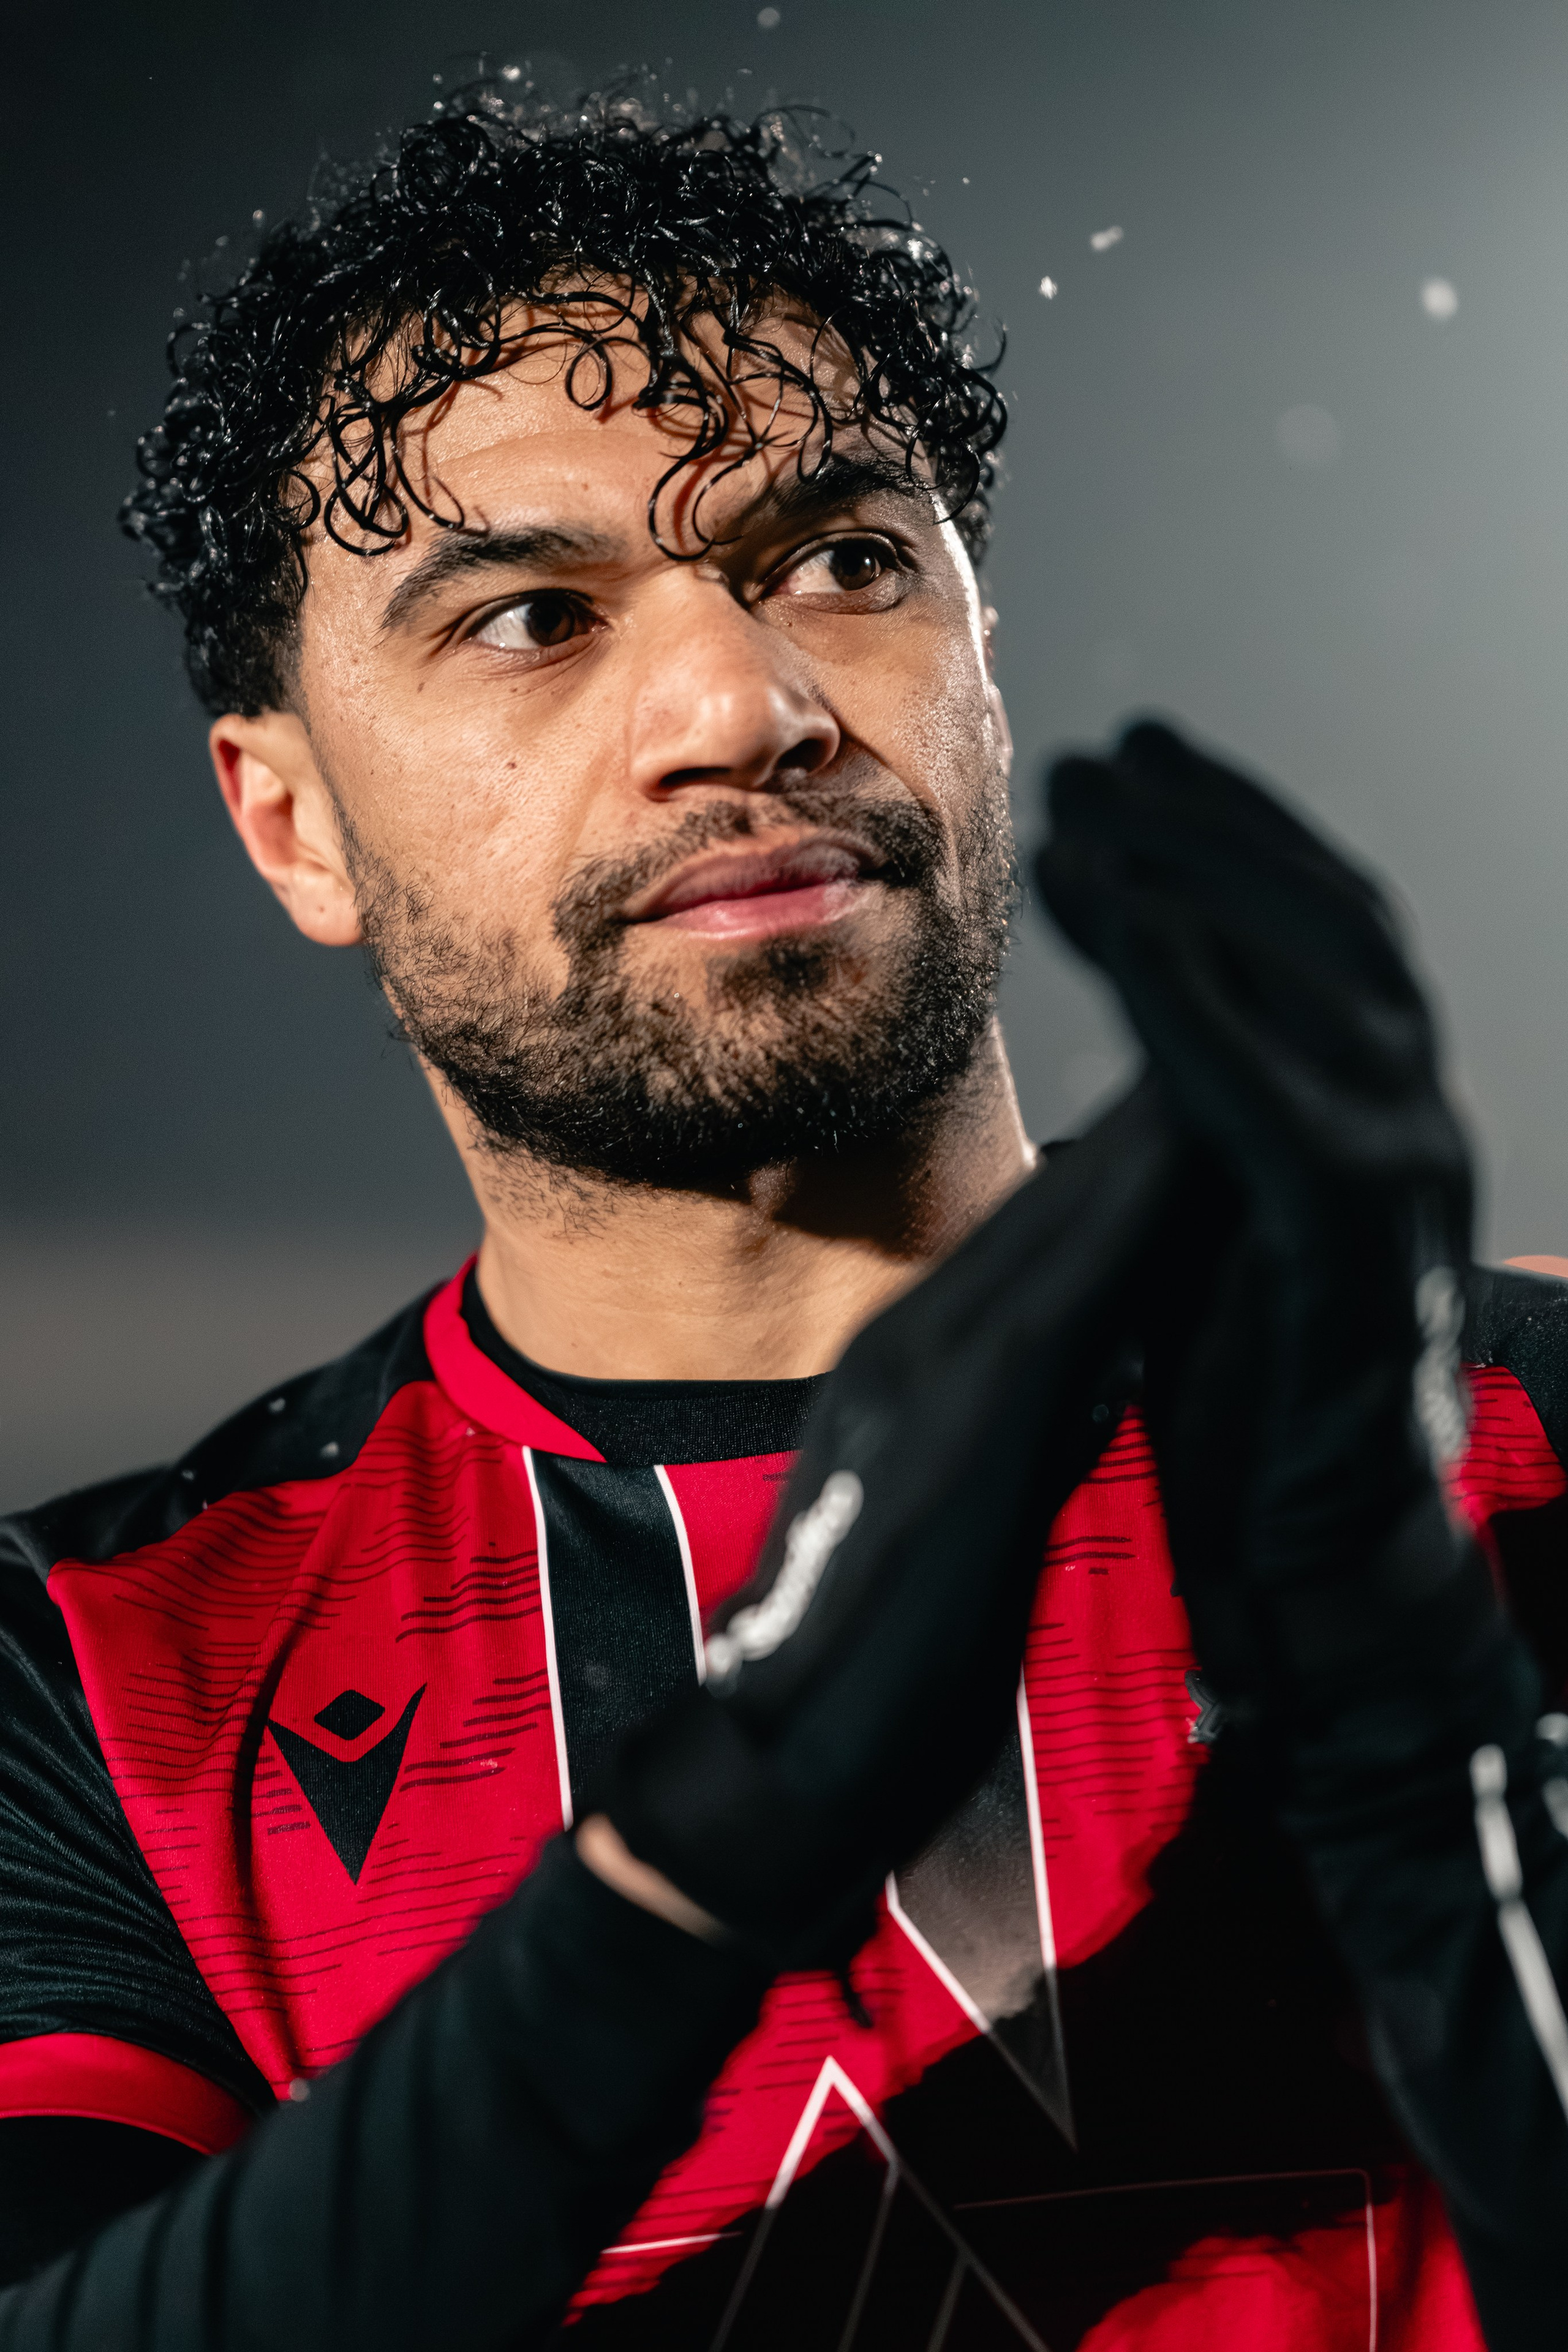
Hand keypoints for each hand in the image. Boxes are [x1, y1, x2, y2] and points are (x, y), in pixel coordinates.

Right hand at [595, 1081, 1190, 1966]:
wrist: (769, 1773)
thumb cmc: (864, 1674)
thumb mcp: (948, 1522)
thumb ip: (1012, 1432)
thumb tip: (1094, 1370)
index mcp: (904, 1376)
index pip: (1034, 1247)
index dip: (1123, 1166)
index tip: (1193, 1098)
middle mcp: (903, 1353)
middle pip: (1052, 1214)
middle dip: (1149, 1128)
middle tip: (1225, 1026)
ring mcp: (917, 1380)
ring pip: (1059, 1233)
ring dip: (1150, 1147)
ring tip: (1223, 1054)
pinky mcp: (953, 1431)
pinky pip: (1060, 1302)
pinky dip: (1126, 1224)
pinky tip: (1190, 1165)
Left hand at [1037, 723, 1484, 1728]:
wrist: (1310, 1574)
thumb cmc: (1239, 1397)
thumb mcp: (1202, 1220)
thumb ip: (1191, 1120)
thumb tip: (1140, 1018)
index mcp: (1357, 1111)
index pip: (1307, 930)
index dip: (1224, 831)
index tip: (1127, 755)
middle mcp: (1402, 1125)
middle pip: (1326, 929)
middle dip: (1209, 830)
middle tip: (1096, 755)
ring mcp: (1399, 1191)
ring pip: (1321, 993)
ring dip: (1199, 888)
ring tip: (1084, 817)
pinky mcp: (1358, 1267)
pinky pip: (1288, 1109)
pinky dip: (1210, 1010)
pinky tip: (1131, 931)